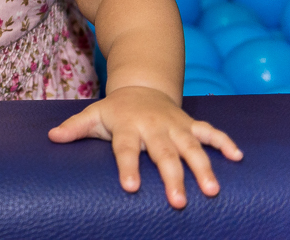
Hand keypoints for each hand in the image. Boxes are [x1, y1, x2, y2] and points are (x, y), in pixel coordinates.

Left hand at [48, 85, 243, 208]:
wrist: (142, 86)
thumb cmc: (115, 110)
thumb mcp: (93, 115)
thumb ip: (74, 127)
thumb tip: (51, 137)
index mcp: (128, 126)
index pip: (126, 149)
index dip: (128, 167)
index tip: (131, 188)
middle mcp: (153, 126)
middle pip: (163, 153)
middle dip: (172, 177)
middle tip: (178, 202)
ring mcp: (175, 125)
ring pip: (191, 146)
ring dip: (203, 166)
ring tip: (212, 190)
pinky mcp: (191, 124)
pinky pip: (211, 132)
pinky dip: (224, 142)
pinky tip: (238, 157)